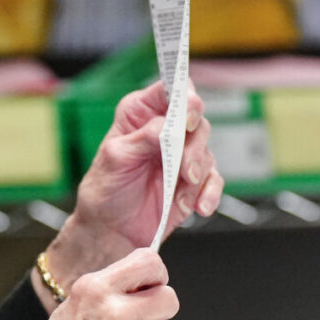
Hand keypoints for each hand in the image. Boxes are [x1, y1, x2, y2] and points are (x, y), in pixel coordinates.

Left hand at [32, 82, 224, 308]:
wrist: (111, 229)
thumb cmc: (106, 189)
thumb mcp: (115, 158)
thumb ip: (142, 138)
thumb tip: (166, 125)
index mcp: (141, 114)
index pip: (169, 90)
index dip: (183, 94)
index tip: (188, 109)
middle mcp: (165, 129)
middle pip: (196, 119)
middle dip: (193, 143)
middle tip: (184, 166)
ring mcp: (182, 154)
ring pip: (206, 149)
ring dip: (198, 171)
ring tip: (183, 188)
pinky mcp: (193, 180)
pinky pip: (213, 180)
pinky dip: (210, 193)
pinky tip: (199, 207)